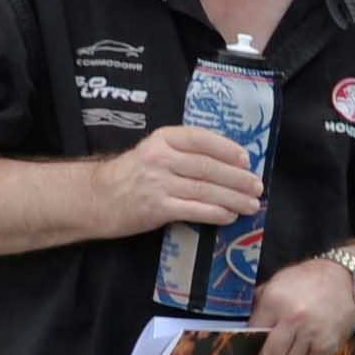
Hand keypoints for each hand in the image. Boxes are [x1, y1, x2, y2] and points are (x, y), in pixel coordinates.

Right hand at [101, 122, 263, 240]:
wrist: (97, 198)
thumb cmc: (131, 175)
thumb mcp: (153, 152)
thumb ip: (182, 153)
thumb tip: (226, 163)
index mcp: (162, 138)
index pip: (201, 139)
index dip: (227, 148)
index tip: (246, 159)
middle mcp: (160, 158)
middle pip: (207, 167)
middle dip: (237, 178)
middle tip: (257, 186)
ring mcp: (158, 183)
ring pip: (205, 189)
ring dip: (233, 198)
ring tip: (251, 205)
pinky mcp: (156, 208)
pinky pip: (193, 210)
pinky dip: (215, 213)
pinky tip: (229, 216)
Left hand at [234, 256, 354, 354]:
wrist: (349, 281)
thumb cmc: (309, 280)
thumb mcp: (279, 282)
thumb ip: (261, 303)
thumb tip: (247, 326)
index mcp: (276, 301)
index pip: (254, 332)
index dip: (245, 352)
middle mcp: (293, 320)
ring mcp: (312, 335)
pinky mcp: (327, 346)